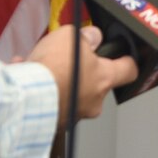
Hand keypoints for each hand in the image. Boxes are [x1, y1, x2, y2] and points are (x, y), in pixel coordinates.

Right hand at [24, 23, 138, 124]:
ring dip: (59, 80)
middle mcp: (93, 101)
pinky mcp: (55, 121)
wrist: (28, 94)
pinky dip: (41, 88)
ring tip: (41, 66)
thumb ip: (86, 36)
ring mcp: (75, 113)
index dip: (126, 61)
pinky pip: (51, 100)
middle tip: (68, 59)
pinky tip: (29, 74)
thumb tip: (91, 37)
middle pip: (95, 82)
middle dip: (82, 70)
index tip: (124, 58)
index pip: (129, 71)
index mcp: (104, 79)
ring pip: (72, 92)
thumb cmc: (53, 68)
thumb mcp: (72, 36)